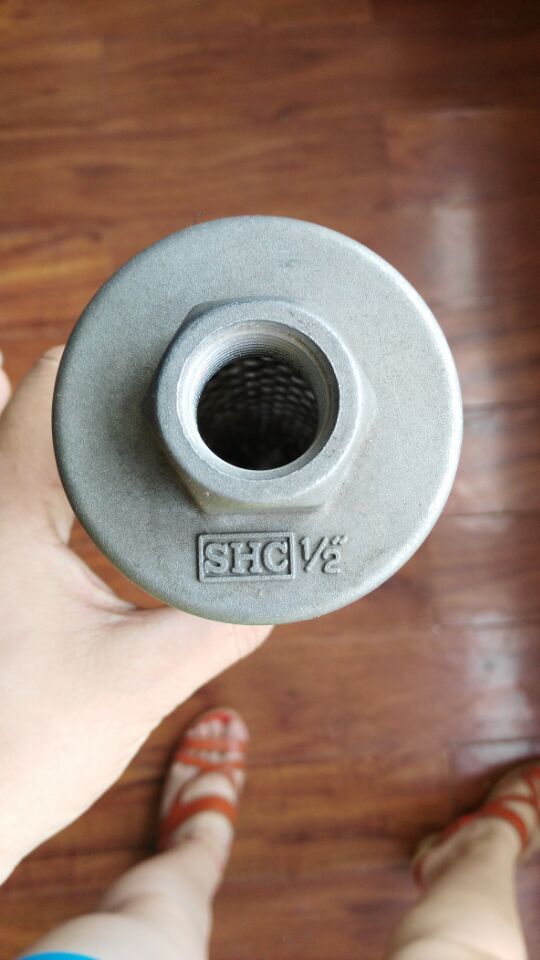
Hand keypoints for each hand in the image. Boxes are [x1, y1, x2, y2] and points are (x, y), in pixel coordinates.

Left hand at [0, 347, 271, 882]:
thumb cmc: (18, 754)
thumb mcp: (142, 680)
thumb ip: (220, 621)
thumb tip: (278, 582)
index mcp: (7, 514)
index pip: (53, 388)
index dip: (113, 362)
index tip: (167, 361)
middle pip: (25, 403)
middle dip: (90, 391)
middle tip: (155, 387)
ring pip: (12, 447)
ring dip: (64, 434)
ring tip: (130, 433)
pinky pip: (15, 494)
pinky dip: (48, 480)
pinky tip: (84, 498)